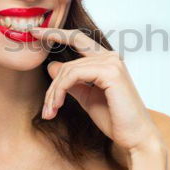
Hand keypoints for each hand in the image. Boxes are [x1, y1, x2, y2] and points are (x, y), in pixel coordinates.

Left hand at [29, 26, 161, 151]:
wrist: (134, 137)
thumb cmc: (115, 119)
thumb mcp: (87, 97)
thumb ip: (72, 82)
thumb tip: (51, 65)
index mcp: (107, 60)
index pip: (77, 39)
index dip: (56, 33)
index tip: (34, 32)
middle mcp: (111, 57)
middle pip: (68, 62)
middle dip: (52, 85)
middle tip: (45, 109)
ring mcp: (112, 62)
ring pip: (68, 70)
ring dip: (54, 93)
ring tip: (50, 113)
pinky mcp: (110, 72)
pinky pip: (73, 75)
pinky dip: (61, 91)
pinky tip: (58, 106)